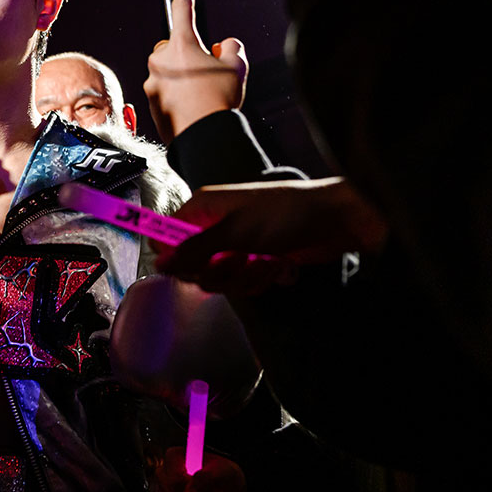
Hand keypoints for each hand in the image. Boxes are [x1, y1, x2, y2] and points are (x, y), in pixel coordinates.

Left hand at [143, 0, 247, 142]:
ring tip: (199, 94)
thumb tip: (223, 46)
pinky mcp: (149, 101)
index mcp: (182, 46)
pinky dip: (174, 93)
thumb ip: (232, 47)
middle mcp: (161, 60)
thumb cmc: (219, 100)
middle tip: (205, 70)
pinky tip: (190, 106)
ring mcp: (152, 81)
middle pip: (172, 46)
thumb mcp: (237, 67)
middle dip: (186, 53)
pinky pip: (162, 89)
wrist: (203, 136)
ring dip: (180, 75)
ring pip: (166, 69)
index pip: (181, 10)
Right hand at [157, 178, 386, 295]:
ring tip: (267, 259)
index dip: (176, 257)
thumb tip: (158, 263)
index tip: (195, 264)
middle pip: (194, 265)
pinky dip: (263, 278)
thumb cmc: (282, 215)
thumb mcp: (233, 232)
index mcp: (205, 208)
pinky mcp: (258, 260)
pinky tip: (279, 264)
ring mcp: (238, 245)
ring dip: (246, 276)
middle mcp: (217, 227)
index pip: (168, 237)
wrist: (333, 221)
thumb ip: (193, 249)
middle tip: (239, 259)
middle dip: (219, 271)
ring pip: (222, 279)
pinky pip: (245, 283)